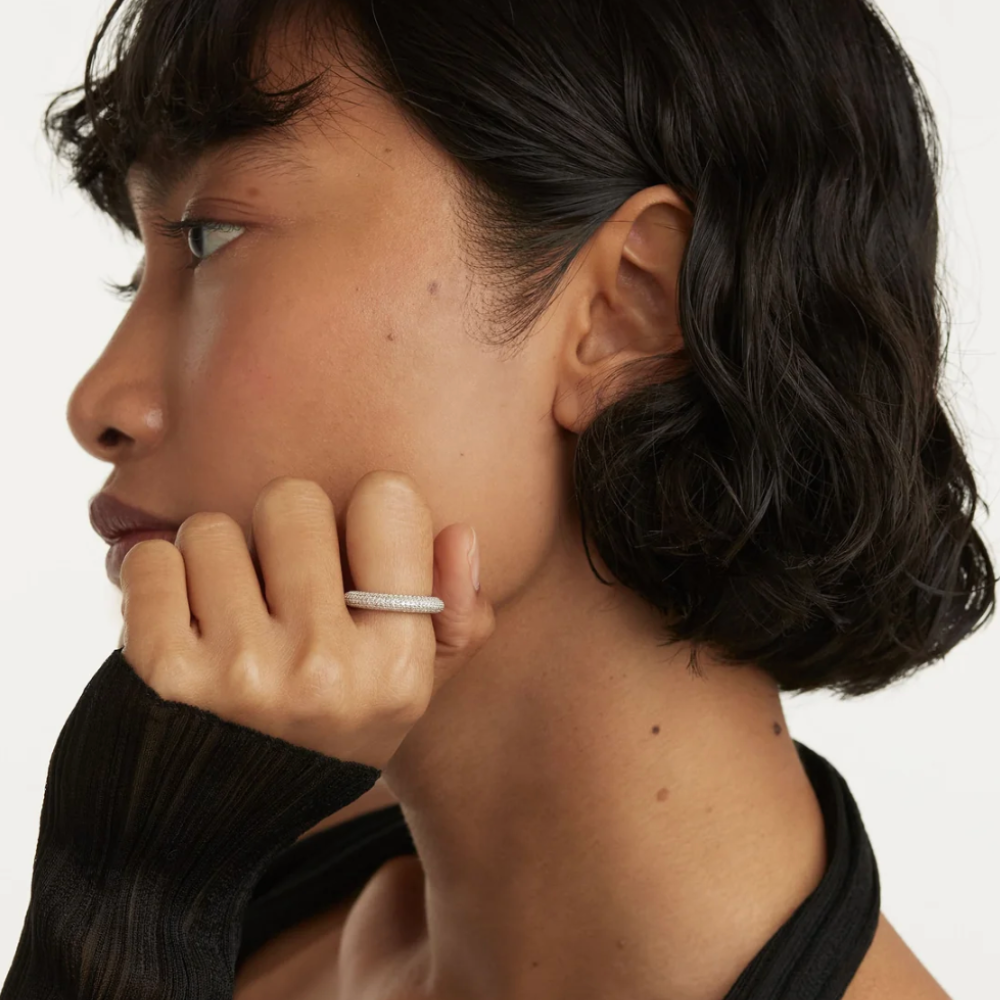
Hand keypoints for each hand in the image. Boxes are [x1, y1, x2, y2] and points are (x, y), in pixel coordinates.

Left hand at [117, 472, 494, 769]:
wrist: (204, 826)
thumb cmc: (316, 733)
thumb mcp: (403, 690)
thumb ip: (452, 611)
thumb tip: (460, 533)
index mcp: (397, 664)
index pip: (387, 501)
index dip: (363, 513)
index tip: (348, 552)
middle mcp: (326, 668)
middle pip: (292, 501)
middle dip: (277, 532)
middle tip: (274, 586)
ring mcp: (243, 673)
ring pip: (213, 529)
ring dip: (212, 562)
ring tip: (223, 615)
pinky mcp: (163, 675)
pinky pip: (151, 560)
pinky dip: (155, 578)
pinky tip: (176, 622)